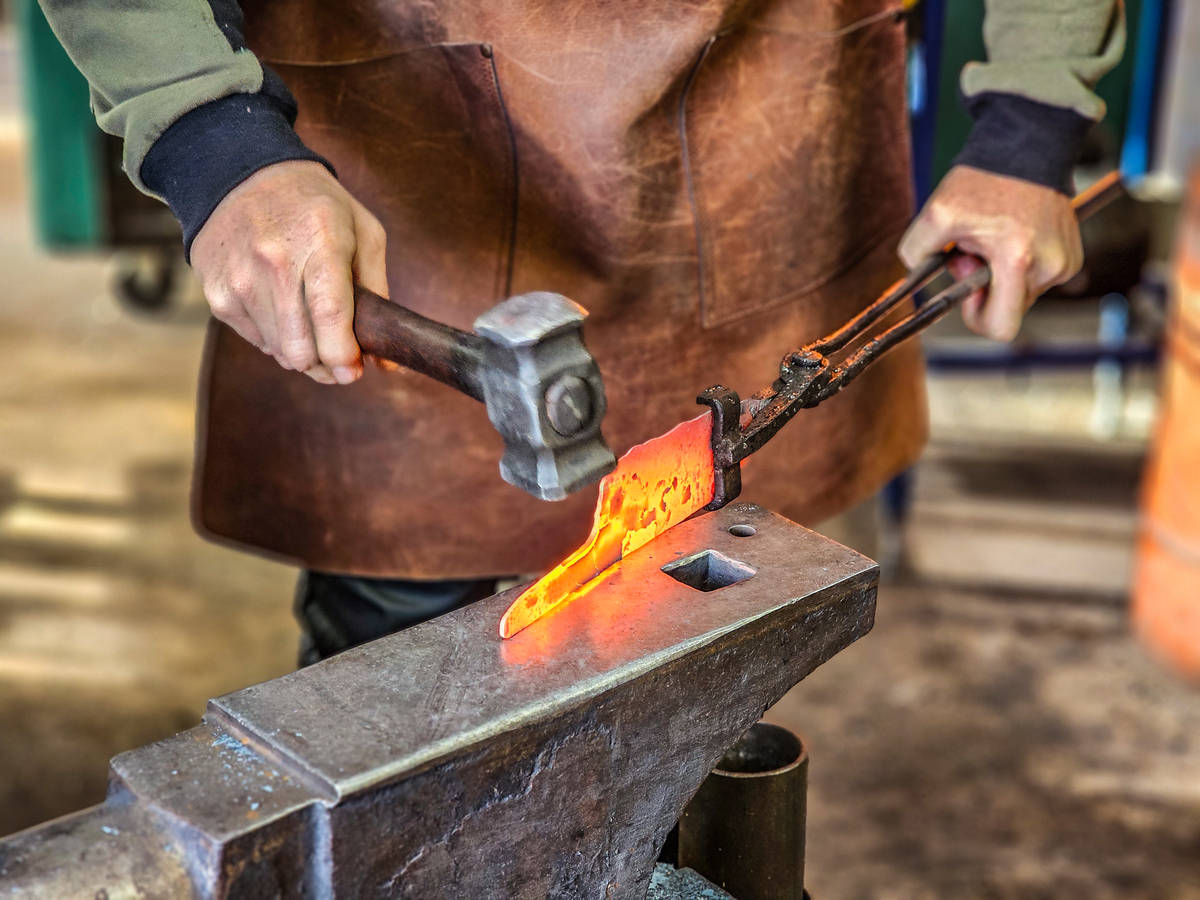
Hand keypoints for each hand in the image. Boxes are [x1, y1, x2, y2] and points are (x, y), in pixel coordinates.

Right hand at [190, 160, 387, 383]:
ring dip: (302, 353)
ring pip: (280, 351)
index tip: (353, 371)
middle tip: (339, 357)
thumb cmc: (316, 206)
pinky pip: (257, 341)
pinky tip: (283, 309)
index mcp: (320, 242)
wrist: (241, 174)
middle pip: (302, 347)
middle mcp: (274, 261)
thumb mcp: (363, 232)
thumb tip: (386, 362)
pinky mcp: (218, 293)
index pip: (329, 314)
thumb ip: (379, 294)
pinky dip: (276, 338)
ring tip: (313, 328)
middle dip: (326, 365)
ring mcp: (240, 279)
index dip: (343, 355)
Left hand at [898, 166, 1082, 341]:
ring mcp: (1066, 262)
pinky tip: (1009, 235)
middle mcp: (1051, 266)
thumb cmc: (983, 180)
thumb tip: (914, 276)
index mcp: (1018, 260)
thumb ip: (914, 253)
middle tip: (971, 252)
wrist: (1028, 145)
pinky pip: (1036, 278)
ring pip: (1021, 294)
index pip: (1000, 327)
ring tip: (991, 237)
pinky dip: (1018, 265)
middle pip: (1009, 309)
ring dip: (1000, 275)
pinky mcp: (1072, 256)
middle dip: (985, 289)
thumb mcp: (935, 214)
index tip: (967, 292)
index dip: (977, 317)